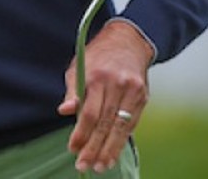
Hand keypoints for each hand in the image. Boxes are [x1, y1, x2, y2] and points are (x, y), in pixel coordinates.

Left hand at [57, 20, 152, 173]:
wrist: (127, 41)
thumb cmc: (97, 57)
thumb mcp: (79, 67)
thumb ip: (72, 91)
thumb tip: (64, 111)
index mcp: (97, 76)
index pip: (89, 113)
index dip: (81, 134)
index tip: (72, 149)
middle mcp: (117, 84)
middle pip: (105, 123)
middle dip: (94, 148)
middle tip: (84, 166)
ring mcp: (133, 91)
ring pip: (121, 127)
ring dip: (110, 150)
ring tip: (101, 166)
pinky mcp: (144, 96)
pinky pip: (132, 122)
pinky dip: (122, 139)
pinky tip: (114, 153)